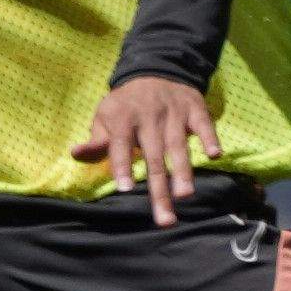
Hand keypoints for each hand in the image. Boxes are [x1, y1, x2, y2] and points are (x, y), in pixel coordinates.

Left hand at [74, 76, 220, 225]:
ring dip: (183, 170)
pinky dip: (210, 138)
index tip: (125, 189)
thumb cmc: (126, 106)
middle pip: (153, 154)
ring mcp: (174, 111)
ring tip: (184, 195)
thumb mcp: (106, 117)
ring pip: (178, 144)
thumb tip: (75, 154)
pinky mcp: (194, 108)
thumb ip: (96, 141)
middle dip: (159, 188)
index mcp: (123, 118)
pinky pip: (203, 124)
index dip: (123, 165)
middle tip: (164, 219)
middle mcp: (149, 115)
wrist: (155, 71)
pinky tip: (215, 155)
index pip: (121, 144)